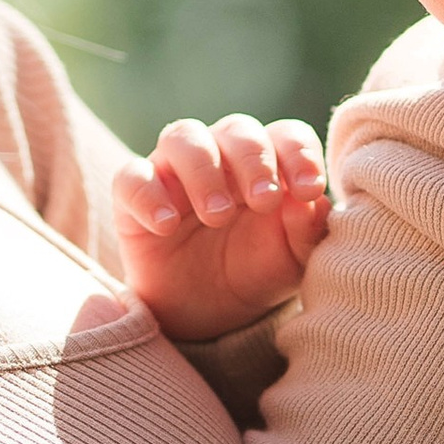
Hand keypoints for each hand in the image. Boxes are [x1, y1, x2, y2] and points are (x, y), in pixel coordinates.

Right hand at [112, 116, 328, 340]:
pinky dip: (148, 196)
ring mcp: (174, 172)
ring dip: (203, 170)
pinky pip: (131, 178)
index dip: (298, 154)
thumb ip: (307, 231)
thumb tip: (311, 202)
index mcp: (267, 163)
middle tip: (263, 199)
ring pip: (182, 138)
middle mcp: (222, 156)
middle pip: (236, 129)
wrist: (207, 314)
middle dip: (253, 160)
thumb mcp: (292, 261)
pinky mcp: (134, 197)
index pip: (285, 135)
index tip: (308, 190)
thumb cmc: (255, 272)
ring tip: (217, 216)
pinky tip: (167, 227)